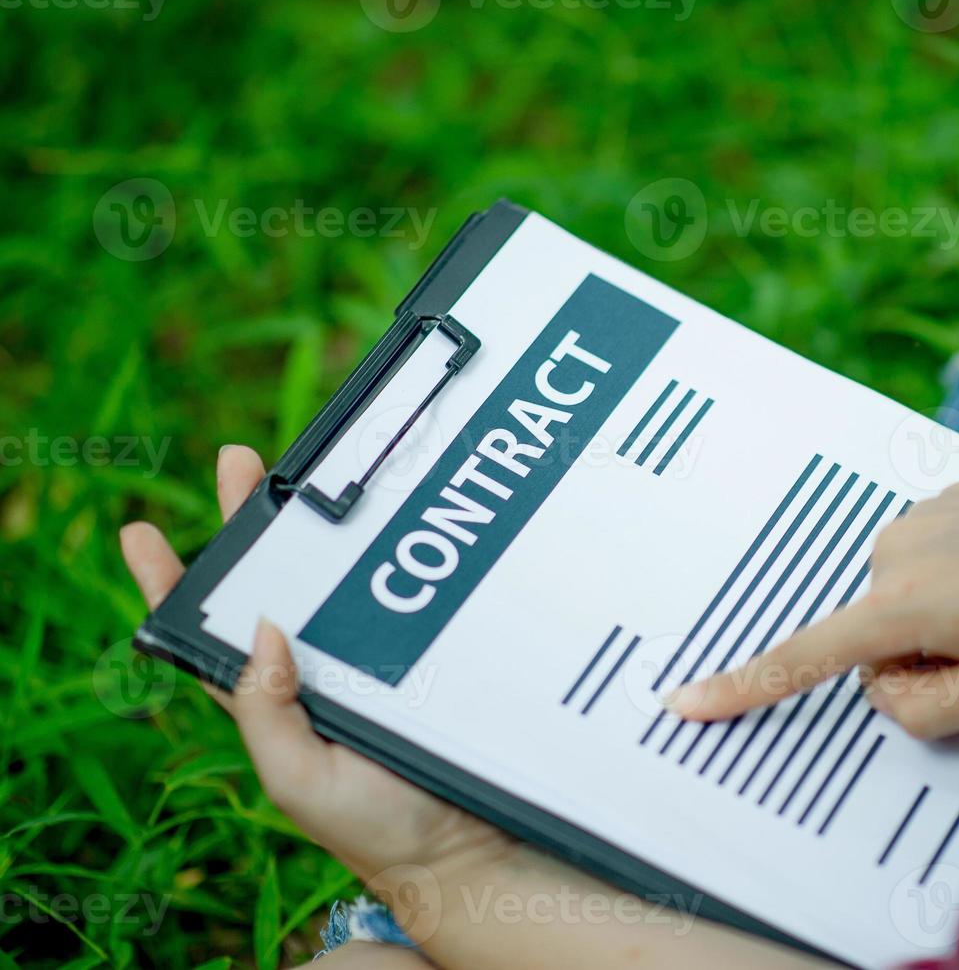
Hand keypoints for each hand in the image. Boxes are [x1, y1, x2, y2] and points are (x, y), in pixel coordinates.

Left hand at [122, 446, 830, 968]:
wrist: (471, 842)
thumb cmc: (375, 823)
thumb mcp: (298, 779)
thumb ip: (265, 713)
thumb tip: (260, 627)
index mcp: (276, 699)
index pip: (211, 634)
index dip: (174, 585)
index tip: (144, 529)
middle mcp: (322, 665)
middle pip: (275, 580)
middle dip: (250, 520)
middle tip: (241, 459)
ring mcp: (378, 653)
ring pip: (342, 574)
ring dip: (324, 521)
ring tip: (312, 467)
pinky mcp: (431, 648)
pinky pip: (410, 593)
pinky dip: (404, 554)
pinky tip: (404, 515)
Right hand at [666, 480, 958, 738]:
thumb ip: (921, 711)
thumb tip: (886, 683)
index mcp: (906, 601)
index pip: (808, 657)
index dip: (747, 686)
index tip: (686, 703)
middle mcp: (899, 548)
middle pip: (874, 638)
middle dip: (921, 655)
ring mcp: (924, 515)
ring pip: (902, 599)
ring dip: (944, 614)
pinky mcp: (948, 496)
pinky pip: (928, 560)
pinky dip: (958, 578)